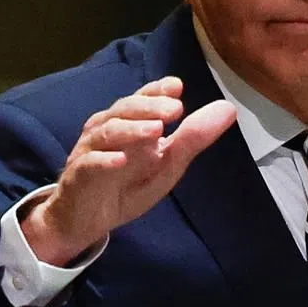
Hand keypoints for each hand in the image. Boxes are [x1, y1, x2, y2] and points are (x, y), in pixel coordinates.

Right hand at [21, 76, 236, 265]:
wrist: (86, 220)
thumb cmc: (127, 185)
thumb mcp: (167, 165)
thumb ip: (193, 138)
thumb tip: (228, 108)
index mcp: (130, 122)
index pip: (143, 98)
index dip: (158, 90)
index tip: (177, 86)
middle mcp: (108, 129)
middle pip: (125, 109)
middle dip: (150, 106)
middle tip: (176, 109)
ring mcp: (90, 150)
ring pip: (107, 131)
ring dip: (131, 129)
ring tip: (155, 131)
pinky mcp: (79, 175)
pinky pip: (89, 164)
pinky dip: (104, 160)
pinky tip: (120, 160)